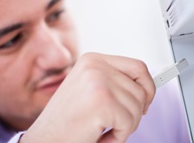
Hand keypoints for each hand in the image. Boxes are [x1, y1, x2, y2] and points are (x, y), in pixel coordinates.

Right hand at [20, 53, 155, 142]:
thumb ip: (114, 83)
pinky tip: (100, 136)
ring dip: (125, 126)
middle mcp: (95, 66)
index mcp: (93, 60)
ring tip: (102, 129)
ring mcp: (98, 82)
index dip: (147, 87)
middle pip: (142, 88)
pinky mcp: (102, 101)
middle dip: (135, 111)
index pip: (138, 66)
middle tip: (117, 123)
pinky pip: (129, 123)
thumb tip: (148, 86)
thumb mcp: (90, 91)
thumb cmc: (67, 122)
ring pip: (138, 107)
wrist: (45, 140)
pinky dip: (119, 137)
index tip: (145, 102)